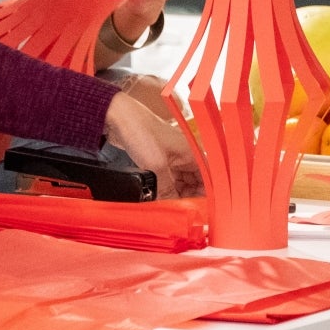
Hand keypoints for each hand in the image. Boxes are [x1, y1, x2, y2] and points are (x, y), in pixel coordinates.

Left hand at [104, 85, 202, 199]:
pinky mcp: (161, 159)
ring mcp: (173, 157)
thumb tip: (174, 209)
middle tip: (183, 211)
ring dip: (177, 194)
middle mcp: (186, 155)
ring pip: (182, 182)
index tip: (199, 210)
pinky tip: (161, 197)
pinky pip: (169, 178)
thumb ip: (167, 190)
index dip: (205, 196)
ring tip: (171, 206)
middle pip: (196, 182)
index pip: (208, 179)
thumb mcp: (156, 167)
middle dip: (190, 197)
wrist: (120, 117)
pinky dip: (167, 188)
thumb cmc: (142, 132)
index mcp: (193, 153)